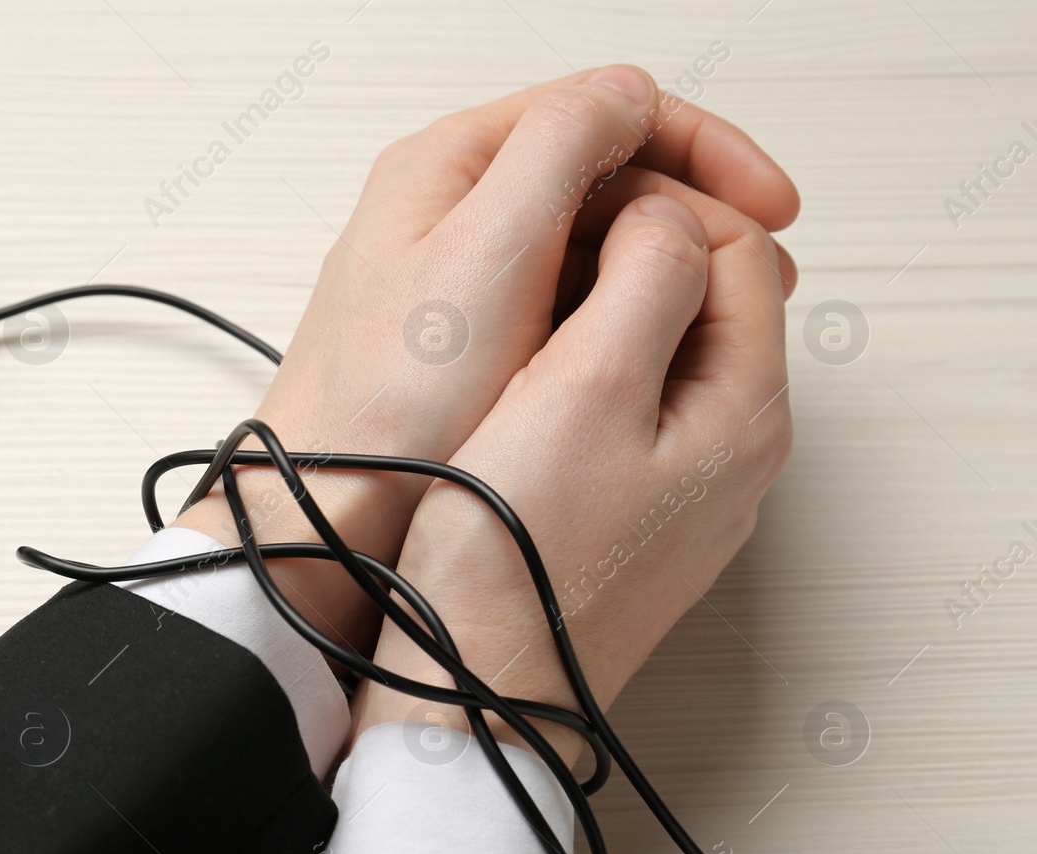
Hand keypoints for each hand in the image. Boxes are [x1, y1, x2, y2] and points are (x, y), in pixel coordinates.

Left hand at [173, 66, 797, 660]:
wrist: (327, 517)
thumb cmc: (388, 400)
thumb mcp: (487, 250)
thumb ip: (561, 148)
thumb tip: (626, 94)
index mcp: (450, 166)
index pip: (600, 111)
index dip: (700, 146)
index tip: (769, 202)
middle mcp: (451, 212)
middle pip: (601, 173)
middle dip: (695, 208)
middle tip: (763, 267)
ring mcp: (459, 280)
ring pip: (588, 240)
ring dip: (668, 262)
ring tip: (730, 311)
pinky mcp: (468, 345)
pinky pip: (564, 302)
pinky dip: (624, 310)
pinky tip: (657, 346)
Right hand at [351, 174, 796, 764]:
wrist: (472, 694)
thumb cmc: (515, 560)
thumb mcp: (584, 388)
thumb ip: (646, 279)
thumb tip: (665, 219)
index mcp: (742, 410)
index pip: (738, 246)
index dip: (656, 201)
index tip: (572, 202)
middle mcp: (732, 452)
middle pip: (707, 298)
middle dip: (630, 251)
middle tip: (539, 249)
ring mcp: (684, 492)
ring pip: (662, 353)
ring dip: (599, 310)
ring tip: (517, 311)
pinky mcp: (630, 521)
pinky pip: (627, 412)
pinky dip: (582, 371)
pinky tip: (517, 386)